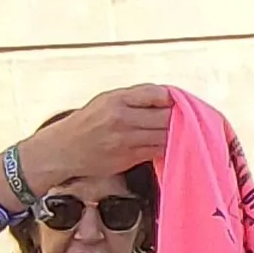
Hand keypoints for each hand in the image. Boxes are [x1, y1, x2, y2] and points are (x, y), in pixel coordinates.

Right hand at [21, 86, 172, 185]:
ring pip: (165, 136)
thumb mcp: (106, 99)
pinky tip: (174, 144)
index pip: (156, 94)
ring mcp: (126, 140)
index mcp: (117, 99)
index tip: (179, 101)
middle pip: (165, 117)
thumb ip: (135, 97)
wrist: (64, 150)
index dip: (173, 98)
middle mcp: (122, 118)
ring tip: (185, 132)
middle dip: (180, 117)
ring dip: (179, 134)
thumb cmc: (87, 122)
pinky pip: (158, 151)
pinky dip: (169, 147)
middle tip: (189, 118)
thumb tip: (167, 95)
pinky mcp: (129, 158)